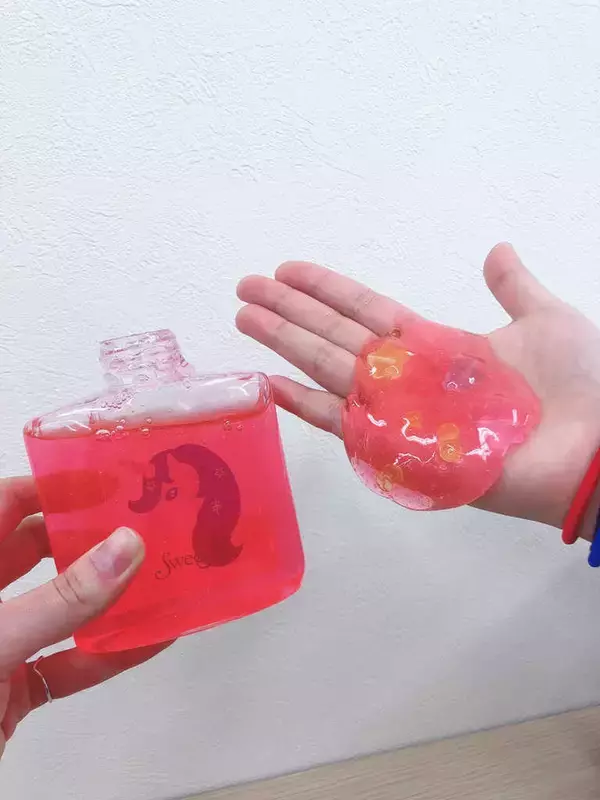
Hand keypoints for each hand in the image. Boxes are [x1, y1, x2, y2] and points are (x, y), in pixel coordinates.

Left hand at [0, 477, 167, 755]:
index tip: (110, 478)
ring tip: (159, 575)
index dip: (55, 487)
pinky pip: (66, 666)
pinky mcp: (11, 692)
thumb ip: (60, 600)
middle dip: (92, 539)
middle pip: (38, 553)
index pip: (6, 505)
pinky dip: (105, 656)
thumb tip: (126, 548)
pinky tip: (149, 641)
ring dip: (108, 599)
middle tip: (145, 522)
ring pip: (60, 612)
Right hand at [236, 243, 599, 528]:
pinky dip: (307, 407)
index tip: (288, 270)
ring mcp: (401, 412)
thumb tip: (497, 249)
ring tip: (245, 319)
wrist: (598, 446)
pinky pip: (345, 425)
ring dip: (287, 345)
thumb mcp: (547, 319)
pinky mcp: (403, 450)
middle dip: (290, 312)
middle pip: (336, 336)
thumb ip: (514, 287)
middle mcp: (409, 376)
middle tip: (244, 288)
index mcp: (436, 344)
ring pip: (331, 371)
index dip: (327, 290)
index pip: (367, 311)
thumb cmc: (579, 385)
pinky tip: (271, 385)